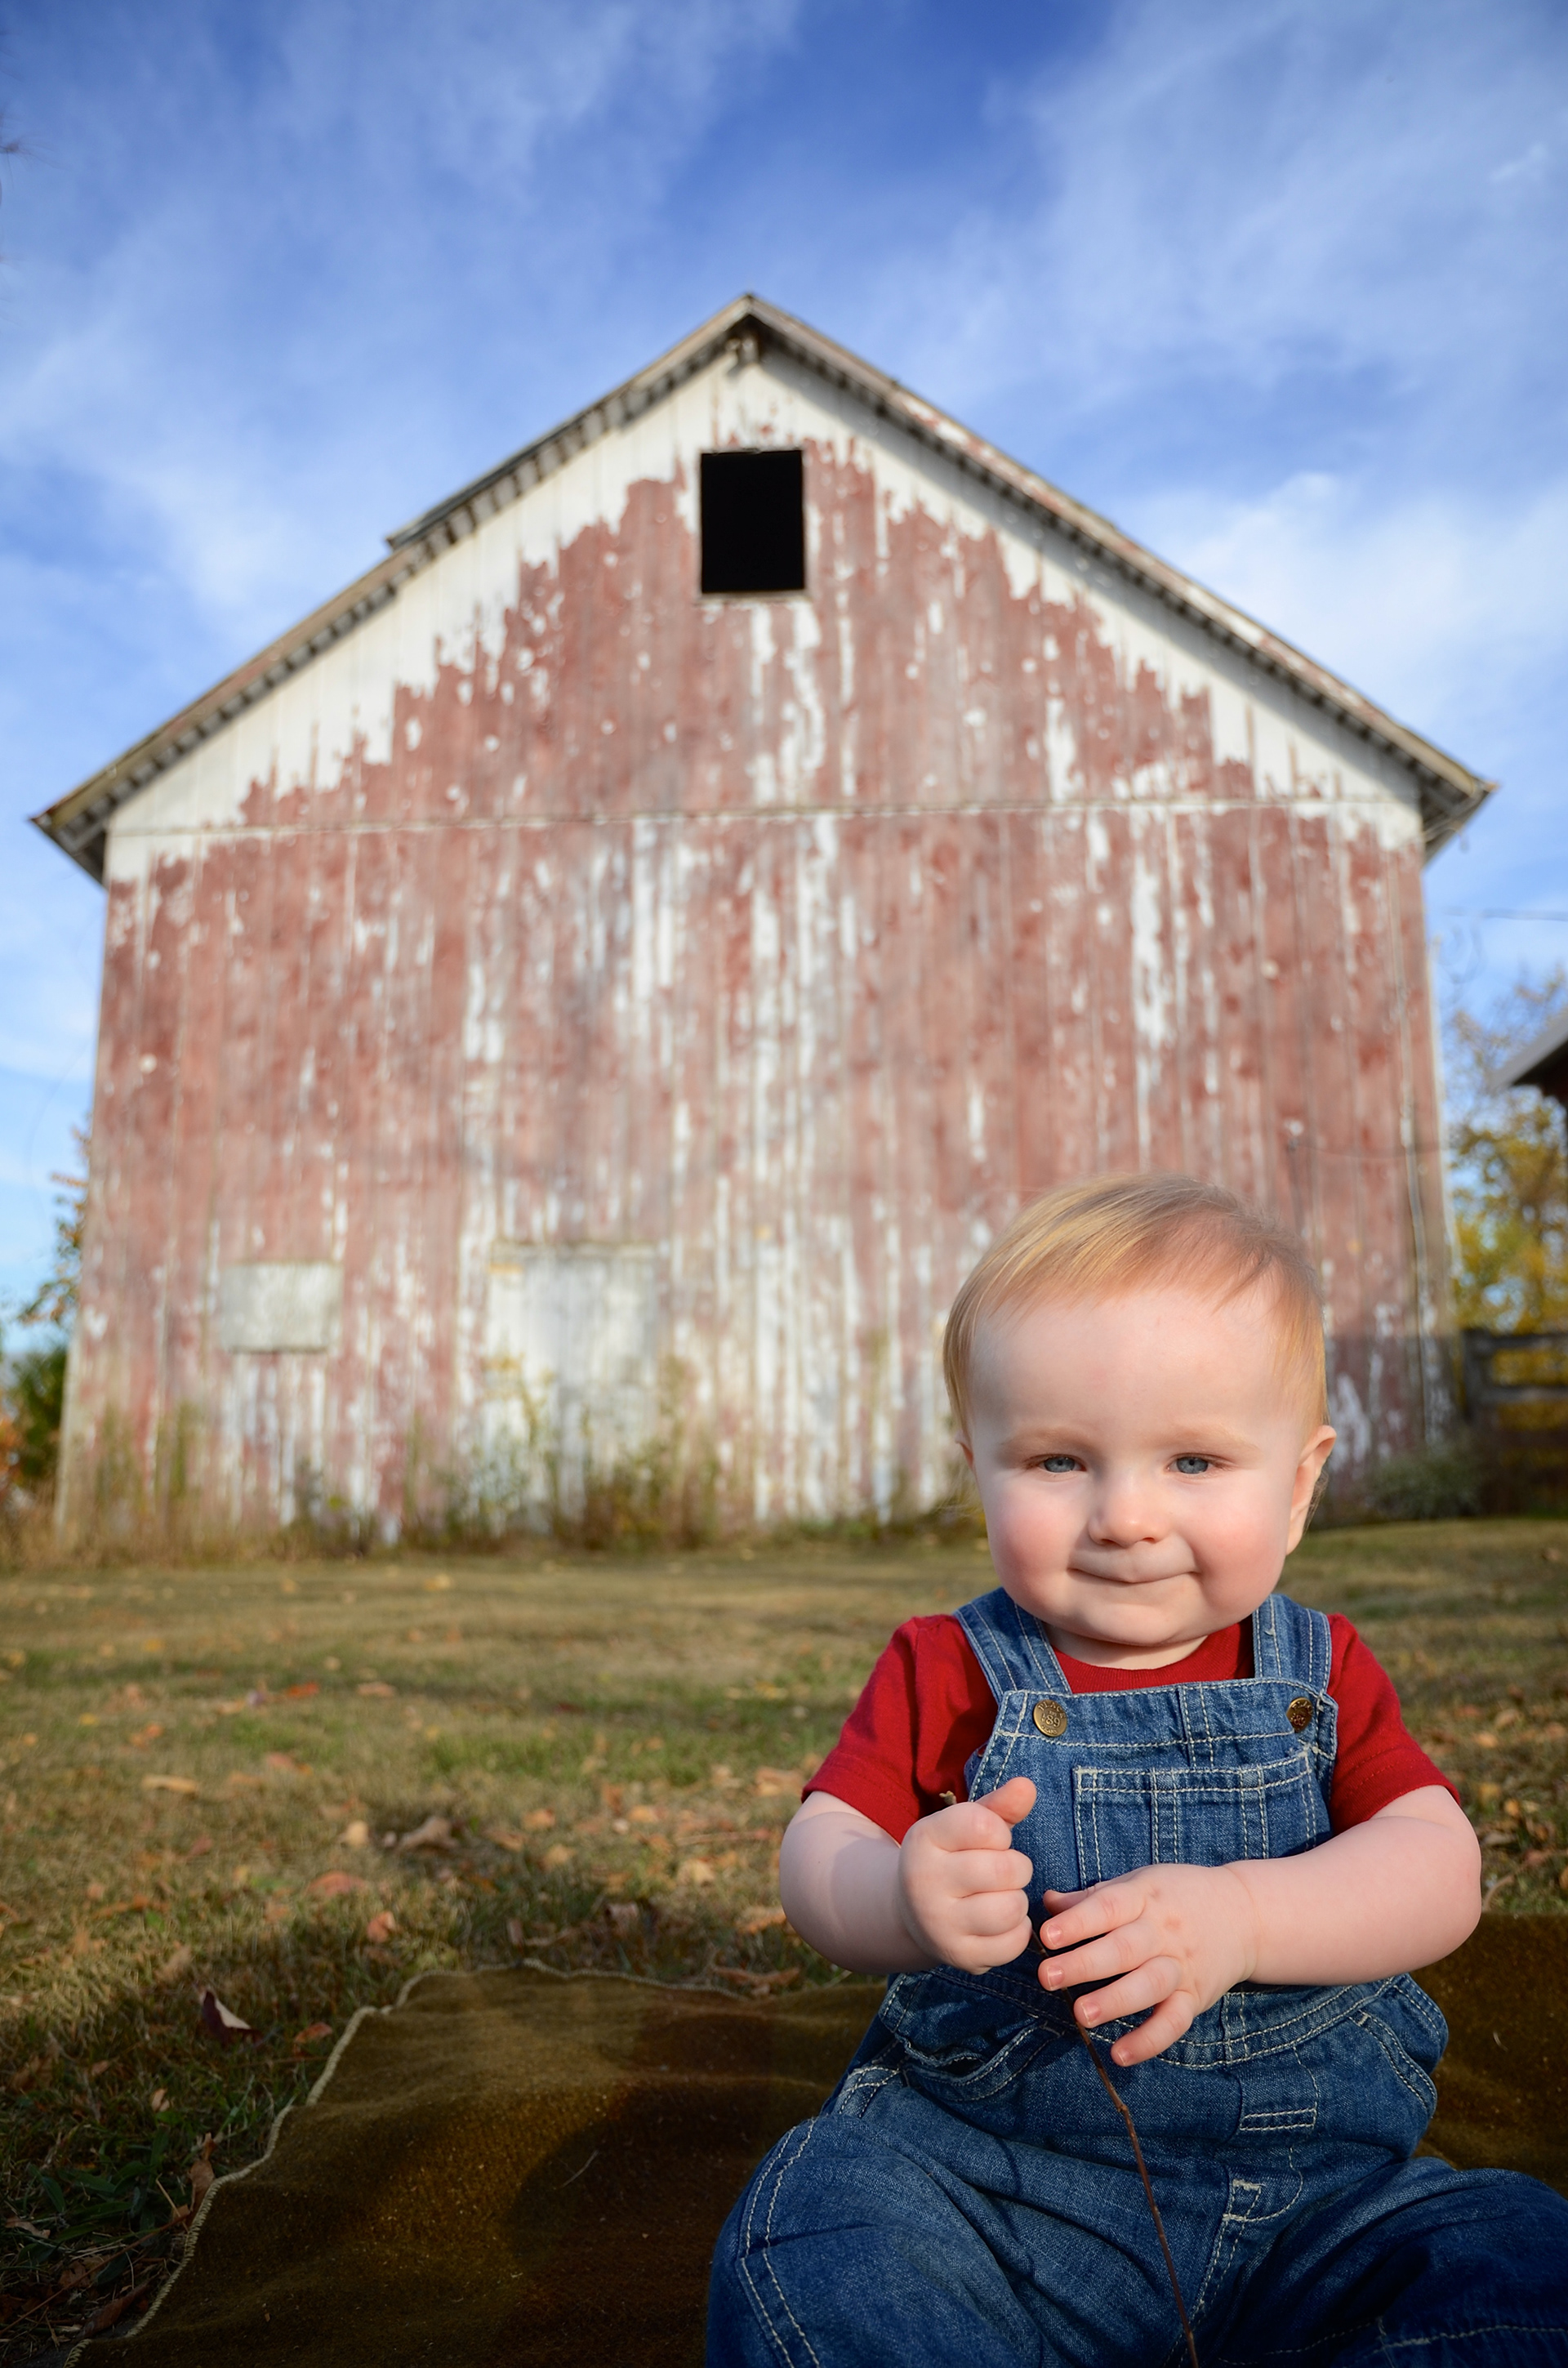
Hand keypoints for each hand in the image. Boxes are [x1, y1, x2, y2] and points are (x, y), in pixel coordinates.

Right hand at [896, 1777, 1036, 1972]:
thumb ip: (999, 1805)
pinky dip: (1017, 1930)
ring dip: (1018, 1900)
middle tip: (1004, 1870)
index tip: (989, 1839)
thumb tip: (1028, 1787)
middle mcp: (924, 1882)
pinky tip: (1000, 1922)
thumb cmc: (951, 1858)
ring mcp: (939, 1924)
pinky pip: (1013, 1943)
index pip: (985, 1826)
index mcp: (924, 1839)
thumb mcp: (966, 1825)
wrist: (912, 1912)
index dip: (1000, 1832)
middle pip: (1005, 1870)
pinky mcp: (958, 1956)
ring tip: (1003, 1895)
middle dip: (1017, 1867)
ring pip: (1011, 1908)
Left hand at [1037, 1862, 1261, 2064]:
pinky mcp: (1195, 1997)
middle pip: (1124, 1949)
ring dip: (1114, 2001)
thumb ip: (1093, 1897)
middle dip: (1084, 1964)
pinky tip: (1120, 2055)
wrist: (1244, 1914)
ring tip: (1081, 2014)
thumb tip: (1048, 1903)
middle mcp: (1164, 1931)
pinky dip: (1148, 2041)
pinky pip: (1173, 2022)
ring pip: (1148, 1985)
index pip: (1109, 1907)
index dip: (1078, 1921)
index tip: (1047, 1935)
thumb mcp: (1139, 1884)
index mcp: (1145, 1897)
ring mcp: (1181, 1965)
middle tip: (1048, 1977)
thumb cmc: (1177, 1897)